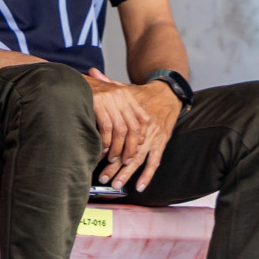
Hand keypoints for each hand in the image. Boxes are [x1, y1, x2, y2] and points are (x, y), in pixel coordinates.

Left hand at [87, 68, 179, 191]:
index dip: (108, 147)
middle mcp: (143, 130)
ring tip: (116, 184)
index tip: (95, 157)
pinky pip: (155, 163)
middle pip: (127, 151)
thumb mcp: (124, 88)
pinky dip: (148, 175)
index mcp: (132, 118)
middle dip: (115, 166)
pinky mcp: (161, 144)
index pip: (118, 135)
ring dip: (128, 173)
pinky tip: (140, 186)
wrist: (167, 94)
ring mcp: (153, 139)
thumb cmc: (141, 94)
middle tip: (102, 178)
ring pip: (139, 160)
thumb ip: (107, 83)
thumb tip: (90, 72)